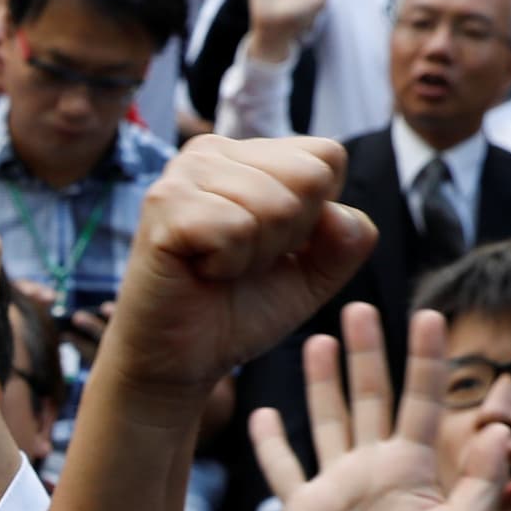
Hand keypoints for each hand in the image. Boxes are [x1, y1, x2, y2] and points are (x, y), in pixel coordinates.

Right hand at [90, 133, 368, 407]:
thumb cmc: (240, 311)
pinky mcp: (164, 206)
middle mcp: (212, 151)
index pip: (327, 157)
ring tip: (220, 268)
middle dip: (290, 236)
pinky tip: (199, 271)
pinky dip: (228, 264)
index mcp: (248, 155)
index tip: (274, 246)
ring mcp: (184, 174)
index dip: (317, 215)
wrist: (180, 360)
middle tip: (243, 261)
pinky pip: (236, 229)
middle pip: (308, 177)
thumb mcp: (313, 276)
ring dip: (256, 256)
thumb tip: (337, 213)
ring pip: (275, 205)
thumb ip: (347, 241)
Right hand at [245, 304, 507, 510]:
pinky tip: (261, 413)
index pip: (422, 400)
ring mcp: (336, 484)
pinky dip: (271, 443)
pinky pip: (284, 469)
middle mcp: (373, 465)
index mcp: (413, 465)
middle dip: (365, 353)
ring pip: (326, 420)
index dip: (425, 360)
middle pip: (368, 397)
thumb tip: (498, 426)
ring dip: (321, 382)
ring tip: (317, 340)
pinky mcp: (304, 510)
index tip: (429, 316)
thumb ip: (481, 480)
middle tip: (358, 307)